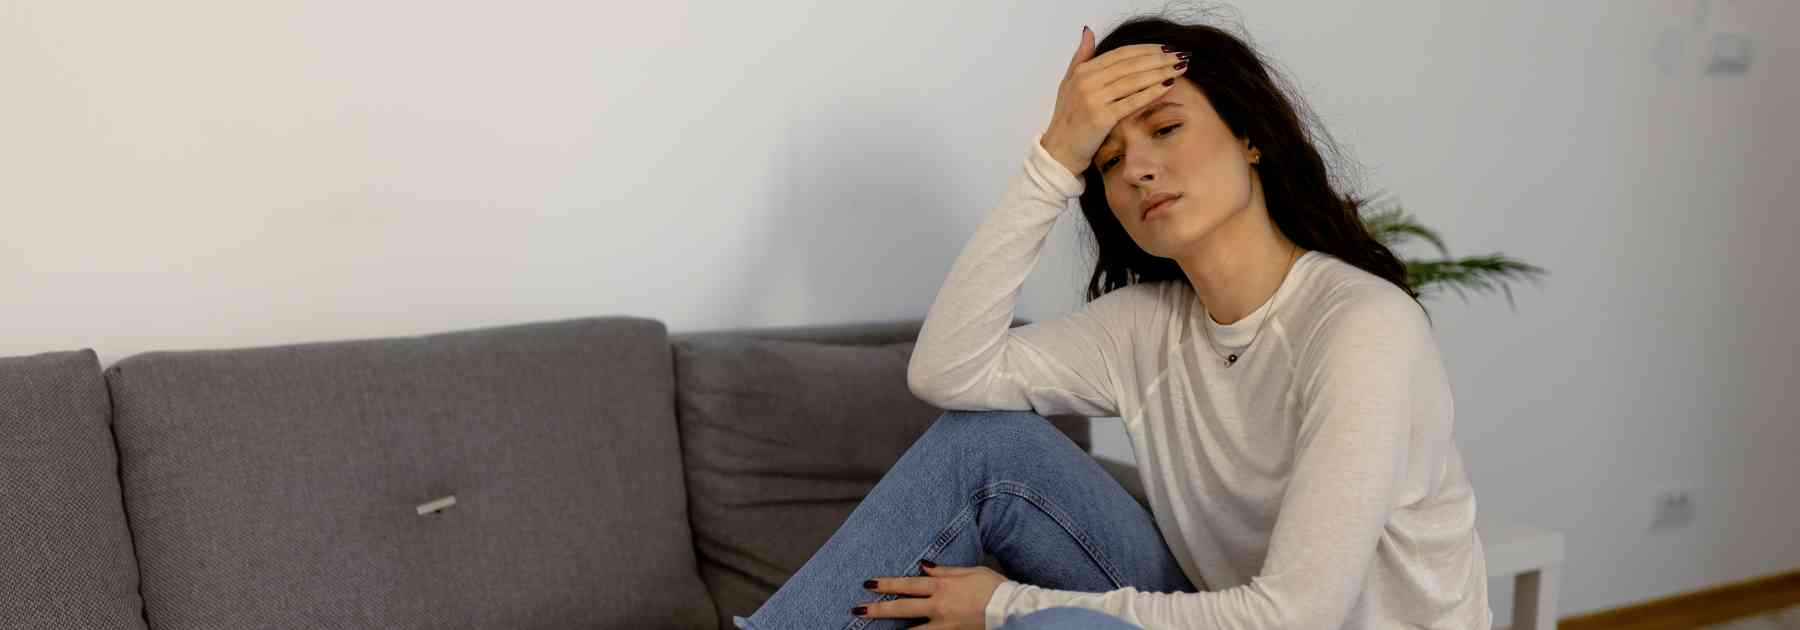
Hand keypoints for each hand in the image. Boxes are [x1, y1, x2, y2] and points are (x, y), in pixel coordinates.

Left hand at [854, 561, 1009, 628]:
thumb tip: (924, 565)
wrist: (1011, 608)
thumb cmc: (993, 587)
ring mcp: (943, 624)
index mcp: (942, 585)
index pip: (907, 584)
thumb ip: (944, 570)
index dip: (886, 584)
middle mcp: (938, 606)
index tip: (868, 584)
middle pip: (901, 608)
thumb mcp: (969, 571)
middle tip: (857, 609)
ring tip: (869, 629)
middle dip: (877, 609)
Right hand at [1040, 27, 1189, 176]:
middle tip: (1181, 55)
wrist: (1059, 151)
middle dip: (1159, 58)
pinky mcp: (1101, 118)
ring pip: (1134, 80)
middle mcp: (1087, 81)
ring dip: (1160, 72)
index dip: (1146, 49)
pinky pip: (1132, 101)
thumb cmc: (1067, 119)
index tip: (1167, 48)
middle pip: (1131, 64)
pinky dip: (1151, 92)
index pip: (1121, 53)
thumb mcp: (1068, 83)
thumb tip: (1089, 31)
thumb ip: (1080, 57)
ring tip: (1180, 68)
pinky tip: (1168, 86)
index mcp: (1083, 71)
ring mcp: (1093, 99)